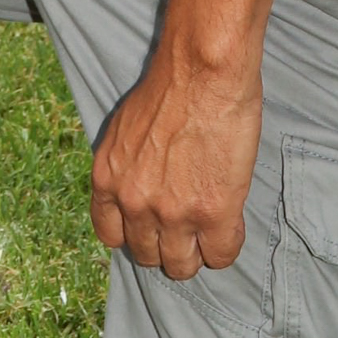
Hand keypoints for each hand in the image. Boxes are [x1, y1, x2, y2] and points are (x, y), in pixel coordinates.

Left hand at [88, 46, 263, 279]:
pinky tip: (230, 227)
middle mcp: (134, 203)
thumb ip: (127, 168)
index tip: (150, 227)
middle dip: (165, 246)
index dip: (134, 234)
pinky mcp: (213, 213)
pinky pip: (219, 255)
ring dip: (195, 254)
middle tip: (184, 230)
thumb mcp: (125, 131)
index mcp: (107, 180)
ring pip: (181, 265)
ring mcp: (173, 213)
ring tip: (207, 235)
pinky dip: (225, 248)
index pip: (111, 236)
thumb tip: (139, 188)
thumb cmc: (169, 88)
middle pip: (146, 256)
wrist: (202, 72)